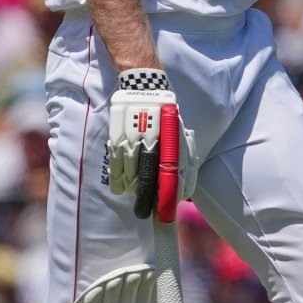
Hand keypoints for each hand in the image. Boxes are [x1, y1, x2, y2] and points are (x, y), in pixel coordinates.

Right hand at [108, 69, 197, 216]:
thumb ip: (183, 157)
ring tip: (135, 197)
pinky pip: (117, 165)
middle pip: (150, 179)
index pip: (175, 175)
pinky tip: (121, 188)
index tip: (167, 209)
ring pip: (132, 175)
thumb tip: (185, 188)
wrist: (145, 89)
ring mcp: (135, 141)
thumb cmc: (167, 116)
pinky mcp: (119, 138)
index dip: (171, 195)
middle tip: (146, 213)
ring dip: (133, 189)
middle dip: (148, 200)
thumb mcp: (180, 132)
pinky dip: (118, 180)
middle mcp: (155, 143)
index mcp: (173, 141)